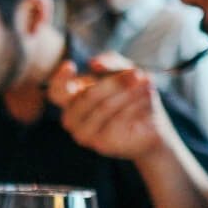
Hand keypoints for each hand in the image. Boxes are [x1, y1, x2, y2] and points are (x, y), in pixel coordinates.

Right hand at [48, 57, 175, 161]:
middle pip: (87, 96)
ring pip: (104, 107)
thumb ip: (110, 62)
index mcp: (71, 99)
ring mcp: (84, 134)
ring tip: (147, 83)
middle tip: (137, 74)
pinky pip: (117, 121)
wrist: (151, 125)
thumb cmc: (132, 96)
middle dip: (115, 83)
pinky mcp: (101, 145)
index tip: (71, 65)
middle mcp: (72, 118)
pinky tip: (146, 101)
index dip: (59, 78)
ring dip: (129, 93)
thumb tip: (93, 63)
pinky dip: (134, 107)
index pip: (56, 91)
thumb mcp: (124, 71)